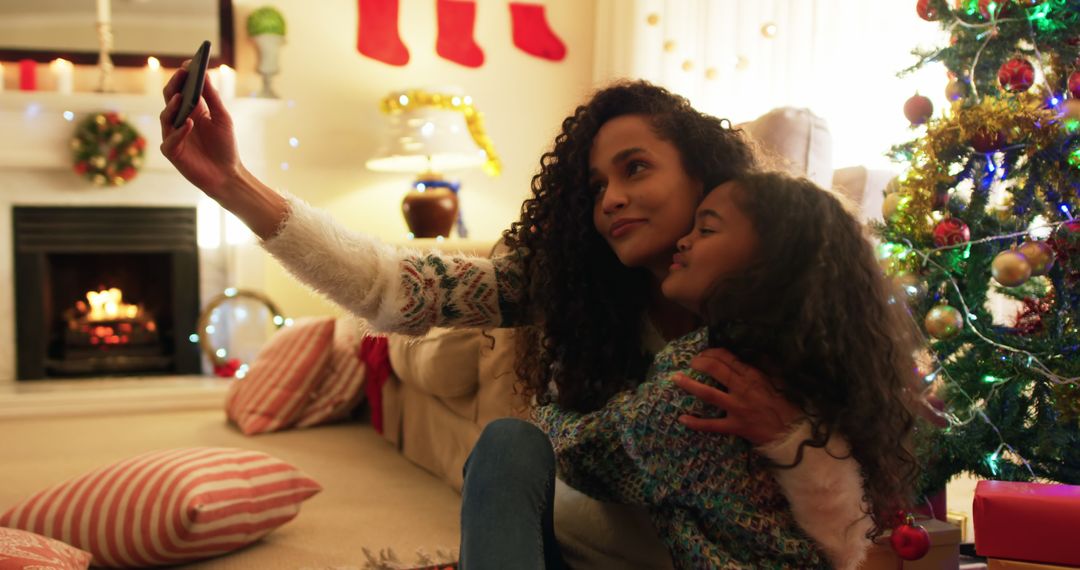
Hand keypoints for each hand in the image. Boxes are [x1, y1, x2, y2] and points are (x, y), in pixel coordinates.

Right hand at [159, 60, 241, 199]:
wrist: (227, 174)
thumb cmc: (225, 146)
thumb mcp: (222, 118)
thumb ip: (212, 97)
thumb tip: (205, 74)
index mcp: (191, 110)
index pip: (182, 88)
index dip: (184, 76)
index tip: (189, 63)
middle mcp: (179, 120)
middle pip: (170, 98)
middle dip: (175, 85)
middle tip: (183, 73)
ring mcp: (173, 135)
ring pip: (166, 116)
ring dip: (173, 106)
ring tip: (181, 97)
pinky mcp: (172, 151)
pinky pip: (170, 139)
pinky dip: (180, 131)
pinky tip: (189, 124)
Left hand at [674, 348, 802, 446]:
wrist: (792, 432)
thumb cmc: (786, 405)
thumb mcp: (778, 380)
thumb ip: (765, 366)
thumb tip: (754, 352)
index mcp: (753, 376)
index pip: (728, 358)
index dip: (712, 352)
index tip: (705, 353)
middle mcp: (742, 389)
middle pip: (716, 370)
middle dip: (700, 362)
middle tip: (691, 362)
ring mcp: (737, 408)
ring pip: (709, 394)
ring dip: (690, 385)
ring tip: (676, 379)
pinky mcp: (735, 426)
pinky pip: (712, 425)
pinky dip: (696, 423)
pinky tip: (682, 419)